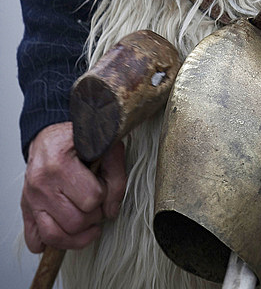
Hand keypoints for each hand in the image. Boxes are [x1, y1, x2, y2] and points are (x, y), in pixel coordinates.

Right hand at [21, 121, 126, 252]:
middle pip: (75, 221)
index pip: (92, 197)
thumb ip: (116, 175)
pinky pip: (34, 240)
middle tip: (96, 203)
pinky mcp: (26, 208)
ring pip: (55, 236)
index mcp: (60, 162)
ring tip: (87, 224)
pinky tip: (65, 231)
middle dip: (93, 216)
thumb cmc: (78, 140)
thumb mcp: (105, 145)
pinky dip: (50, 243)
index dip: (104, 194)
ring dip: (77, 235)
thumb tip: (111, 211)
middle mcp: (41, 182)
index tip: (103, 184)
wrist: (51, 135)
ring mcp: (31, 198)